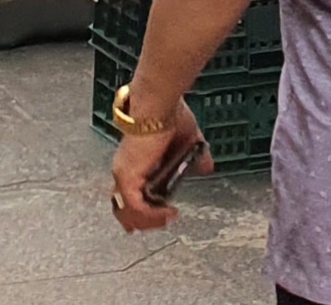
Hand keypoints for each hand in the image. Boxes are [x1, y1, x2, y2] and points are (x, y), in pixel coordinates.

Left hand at [105, 96, 209, 230]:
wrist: (159, 105)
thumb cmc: (169, 114)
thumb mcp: (189, 140)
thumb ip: (197, 156)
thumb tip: (207, 168)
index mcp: (136, 159)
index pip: (129, 191)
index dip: (138, 208)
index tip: (151, 217)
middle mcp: (125, 168)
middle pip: (123, 206)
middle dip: (139, 222)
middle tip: (158, 225)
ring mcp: (124, 174)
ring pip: (127, 210)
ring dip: (148, 220)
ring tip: (167, 220)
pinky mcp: (128, 177)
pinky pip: (136, 207)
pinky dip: (152, 215)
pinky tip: (168, 214)